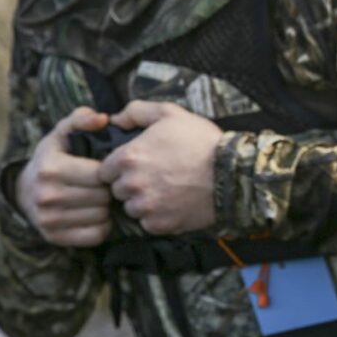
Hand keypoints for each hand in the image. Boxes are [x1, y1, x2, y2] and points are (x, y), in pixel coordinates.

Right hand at [16, 106, 113, 246]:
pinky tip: (93, 215)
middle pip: (103, 196)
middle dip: (108, 190)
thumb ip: (81, 120)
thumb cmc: (51, 160)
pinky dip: (101, 226)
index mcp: (51, 168)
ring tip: (98, 199)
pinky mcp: (55, 237)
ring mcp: (49, 219)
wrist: (23, 193)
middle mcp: (47, 195)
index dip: (108, 172)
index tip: (104, 171)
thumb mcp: (60, 135)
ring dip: (106, 208)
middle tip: (103, 186)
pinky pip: (96, 235)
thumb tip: (102, 119)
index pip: (100, 174)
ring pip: (102, 216)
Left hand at [98, 101, 222, 234]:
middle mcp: (132, 184)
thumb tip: (115, 118)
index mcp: (129, 157)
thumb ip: (137, 111)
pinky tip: (174, 204)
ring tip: (166, 191)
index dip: (120, 168)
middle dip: (131, 185)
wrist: (232, 173)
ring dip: (144, 202)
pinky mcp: (160, 225)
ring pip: (131, 209)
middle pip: (117, 190)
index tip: (138, 166)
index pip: (104, 170)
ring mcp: (146, 207)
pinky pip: (148, 224)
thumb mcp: (170, 114)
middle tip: (155, 178)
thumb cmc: (202, 141)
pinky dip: (158, 217)